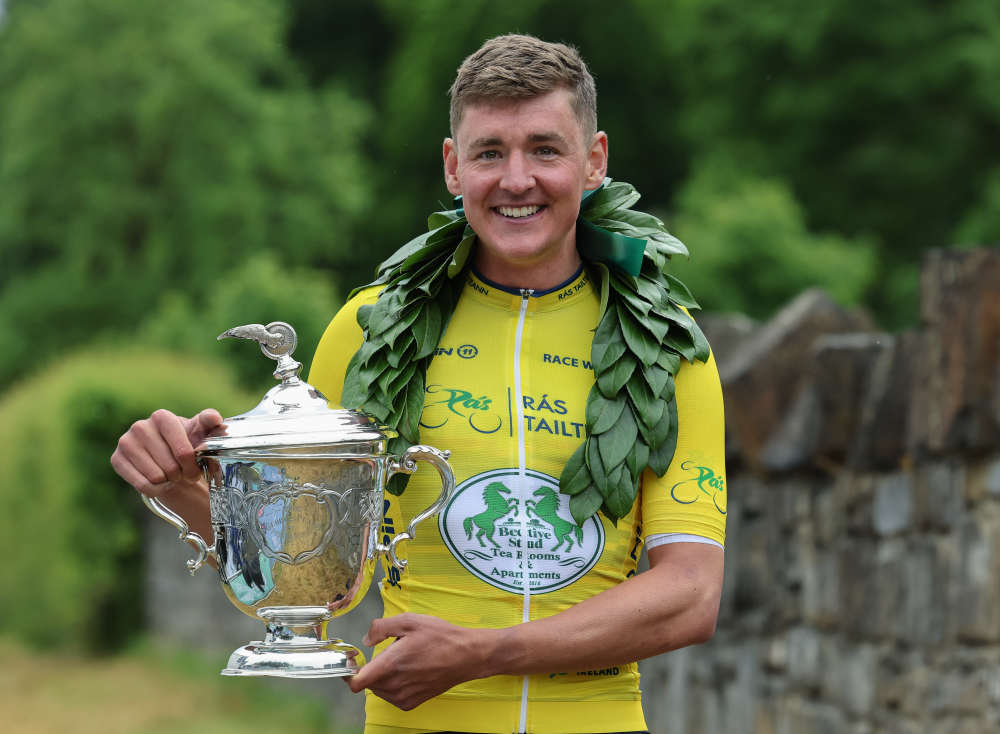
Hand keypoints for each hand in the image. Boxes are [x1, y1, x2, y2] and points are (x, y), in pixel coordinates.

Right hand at [111, 408, 222, 497]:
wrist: (166, 453)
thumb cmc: (187, 441)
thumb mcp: (201, 432)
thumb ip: (210, 422)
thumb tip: (215, 418)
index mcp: (162, 417)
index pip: (183, 452)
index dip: (192, 466)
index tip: (196, 469)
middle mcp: (140, 426)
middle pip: (170, 467)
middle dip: (182, 475)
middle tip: (184, 473)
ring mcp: (125, 442)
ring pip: (155, 477)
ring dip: (169, 482)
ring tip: (172, 475)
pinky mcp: (116, 459)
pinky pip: (141, 485)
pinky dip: (155, 489)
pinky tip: (159, 482)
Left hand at [347, 613, 494, 709]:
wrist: (466, 656)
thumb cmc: (439, 636)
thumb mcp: (409, 620)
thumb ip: (381, 627)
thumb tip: (365, 641)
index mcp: (390, 665)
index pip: (356, 682)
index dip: (348, 671)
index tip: (353, 660)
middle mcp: (394, 685)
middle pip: (367, 682)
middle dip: (371, 667)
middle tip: (388, 651)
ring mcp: (403, 697)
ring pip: (378, 689)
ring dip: (382, 676)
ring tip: (403, 660)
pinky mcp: (411, 703)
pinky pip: (391, 696)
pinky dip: (393, 685)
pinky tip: (409, 671)